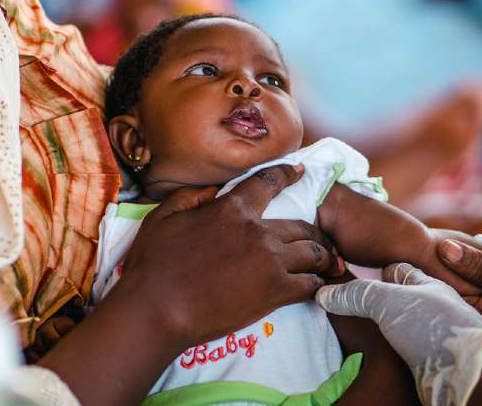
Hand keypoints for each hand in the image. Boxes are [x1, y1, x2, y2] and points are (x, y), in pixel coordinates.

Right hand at [112, 164, 341, 350]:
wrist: (155, 309)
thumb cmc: (153, 264)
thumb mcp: (163, 217)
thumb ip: (191, 197)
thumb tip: (213, 189)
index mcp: (232, 209)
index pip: (269, 183)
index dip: (287, 174)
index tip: (300, 172)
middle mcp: (258, 231)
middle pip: (302, 224)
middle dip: (315, 229)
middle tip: (320, 237)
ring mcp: (270, 261)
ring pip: (313, 252)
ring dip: (322, 256)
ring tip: (328, 261)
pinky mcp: (275, 291)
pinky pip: (309, 283)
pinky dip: (317, 284)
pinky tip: (318, 286)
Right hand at [317, 263, 481, 405]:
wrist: (469, 373)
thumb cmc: (436, 327)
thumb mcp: (391, 301)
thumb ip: (359, 295)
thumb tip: (325, 293)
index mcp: (428, 285)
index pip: (398, 271)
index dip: (376, 269)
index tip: (353, 271)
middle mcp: (433, 308)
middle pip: (400, 299)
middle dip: (379, 300)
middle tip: (349, 302)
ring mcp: (434, 336)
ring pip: (402, 327)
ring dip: (383, 328)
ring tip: (358, 330)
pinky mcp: (431, 362)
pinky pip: (404, 351)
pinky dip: (390, 350)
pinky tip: (378, 355)